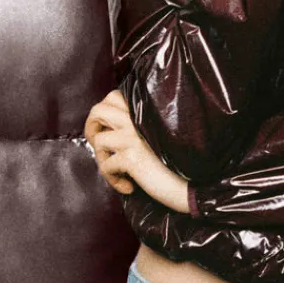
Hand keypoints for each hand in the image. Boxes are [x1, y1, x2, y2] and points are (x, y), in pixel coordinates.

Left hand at [84, 90, 188, 212]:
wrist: (192, 183)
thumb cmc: (176, 164)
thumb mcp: (155, 137)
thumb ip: (137, 127)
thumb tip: (108, 131)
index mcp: (145, 111)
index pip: (113, 96)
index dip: (104, 114)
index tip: (108, 131)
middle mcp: (138, 119)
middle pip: (98, 110)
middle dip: (91, 128)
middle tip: (100, 146)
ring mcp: (133, 136)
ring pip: (98, 140)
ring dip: (102, 160)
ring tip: (118, 171)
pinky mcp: (131, 156)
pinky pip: (106, 166)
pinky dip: (113, 180)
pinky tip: (129, 186)